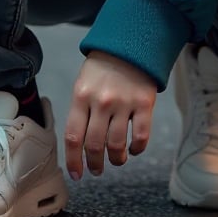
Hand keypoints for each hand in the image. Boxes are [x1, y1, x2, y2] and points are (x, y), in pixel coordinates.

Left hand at [64, 52, 156, 179]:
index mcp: (81, 96)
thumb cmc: (103, 67)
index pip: (73, 137)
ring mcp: (124, 102)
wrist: (130, 43)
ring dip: (116, 160)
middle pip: (94, 145)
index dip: (73, 161)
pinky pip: (141, 136)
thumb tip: (79, 145)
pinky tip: (134, 149)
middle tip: (97, 170)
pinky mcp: (144, 103)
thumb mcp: (83, 83)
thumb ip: (81, 110)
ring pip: (117, 145)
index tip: (77, 174)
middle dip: (95, 164)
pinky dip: (137, 149)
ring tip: (117, 160)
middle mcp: (101, 101)